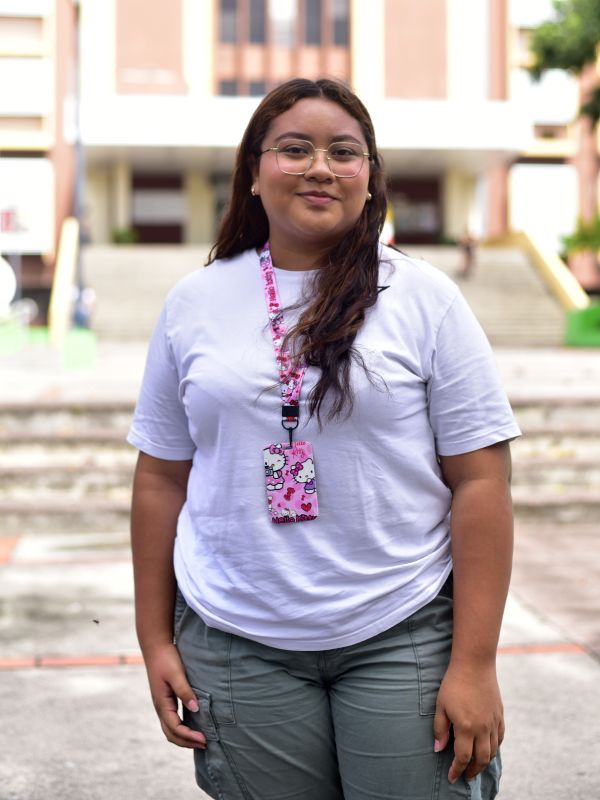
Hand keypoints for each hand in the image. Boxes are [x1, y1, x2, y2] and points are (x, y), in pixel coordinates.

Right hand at [143, 642, 205, 748]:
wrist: (156, 647)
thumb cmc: (166, 659)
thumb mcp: (176, 673)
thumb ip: (184, 691)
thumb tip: (195, 708)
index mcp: (161, 703)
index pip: (175, 728)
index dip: (189, 736)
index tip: (205, 739)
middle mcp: (160, 707)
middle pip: (171, 734)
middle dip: (187, 742)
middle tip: (205, 744)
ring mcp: (162, 705)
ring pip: (170, 729)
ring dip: (184, 737)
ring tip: (200, 739)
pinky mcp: (165, 700)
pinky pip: (172, 721)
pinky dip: (182, 729)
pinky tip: (193, 726)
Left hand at [433, 662, 503, 783]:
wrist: (475, 664)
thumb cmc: (454, 683)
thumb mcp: (441, 705)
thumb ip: (440, 729)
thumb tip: (438, 749)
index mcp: (466, 727)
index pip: (463, 757)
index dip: (457, 770)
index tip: (452, 778)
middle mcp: (483, 728)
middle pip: (481, 759)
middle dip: (472, 771)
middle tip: (465, 777)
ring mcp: (493, 722)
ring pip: (493, 751)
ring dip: (484, 763)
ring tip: (476, 767)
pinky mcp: (500, 715)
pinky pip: (500, 738)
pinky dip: (495, 748)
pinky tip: (488, 749)